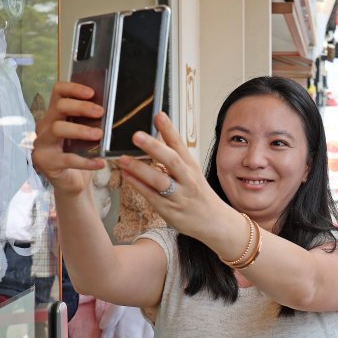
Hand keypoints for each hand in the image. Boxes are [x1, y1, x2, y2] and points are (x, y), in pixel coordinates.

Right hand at [32, 82, 106, 195]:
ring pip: (57, 128)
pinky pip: (67, 159)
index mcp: (55, 115)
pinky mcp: (46, 162)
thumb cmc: (81, 155)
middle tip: (101, 112)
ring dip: (80, 130)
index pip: (58, 92)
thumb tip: (112, 110)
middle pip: (59, 107)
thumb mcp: (85, 136)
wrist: (72, 183)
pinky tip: (101, 163)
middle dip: (81, 107)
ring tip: (99, 135)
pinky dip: (86, 161)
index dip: (73, 88)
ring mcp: (43, 144)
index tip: (92, 93)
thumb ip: (91, 122)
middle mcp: (45, 126)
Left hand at [117, 112, 225, 237]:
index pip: (180, 145)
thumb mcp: (191, 172)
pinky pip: (151, 196)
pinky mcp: (169, 210)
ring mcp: (179, 196)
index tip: (159, 115)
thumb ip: (175, 155)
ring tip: (123, 159)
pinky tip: (127, 176)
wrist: (214, 222)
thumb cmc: (198, 194)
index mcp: (191, 166)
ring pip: (160, 181)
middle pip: (172, 160)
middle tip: (137, 135)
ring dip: (140, 169)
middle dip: (154, 147)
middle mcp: (187, 179)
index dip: (169, 130)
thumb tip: (157, 134)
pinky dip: (138, 185)